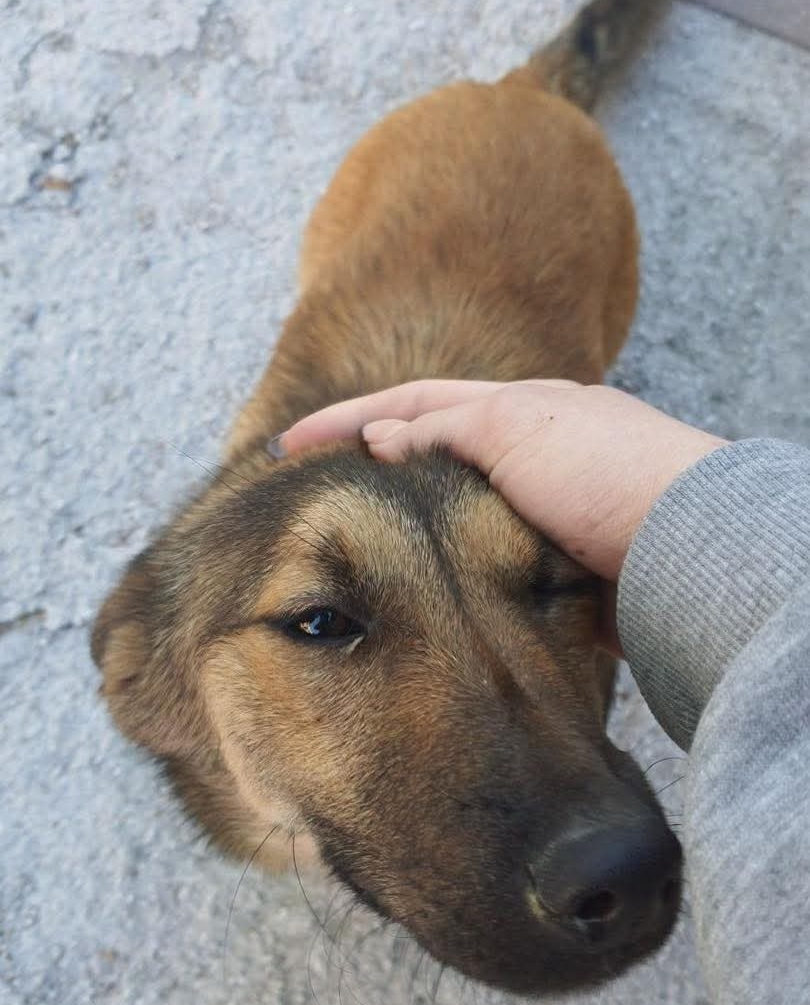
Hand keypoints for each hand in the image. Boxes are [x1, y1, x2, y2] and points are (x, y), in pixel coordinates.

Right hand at [282, 378, 725, 582]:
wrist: (686, 552)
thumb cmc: (607, 475)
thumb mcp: (514, 431)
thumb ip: (442, 432)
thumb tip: (380, 440)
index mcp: (520, 410)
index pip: (413, 405)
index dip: (347, 421)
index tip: (289, 446)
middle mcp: (532, 459)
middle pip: (432, 460)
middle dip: (374, 475)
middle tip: (314, 503)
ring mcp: (545, 518)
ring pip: (455, 521)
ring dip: (407, 532)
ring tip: (351, 557)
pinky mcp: (557, 577)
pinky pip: (485, 572)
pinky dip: (448, 579)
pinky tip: (419, 599)